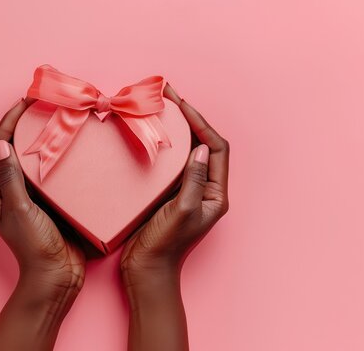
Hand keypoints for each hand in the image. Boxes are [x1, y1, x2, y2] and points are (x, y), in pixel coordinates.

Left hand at [0, 98, 84, 350]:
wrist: (58, 275)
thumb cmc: (34, 247)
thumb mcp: (20, 210)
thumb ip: (11, 179)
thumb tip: (4, 144)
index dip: (5, 123)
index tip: (22, 103)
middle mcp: (9, 191)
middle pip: (10, 149)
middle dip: (21, 125)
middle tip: (40, 106)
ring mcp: (30, 195)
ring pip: (30, 159)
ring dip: (39, 138)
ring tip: (54, 120)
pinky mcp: (49, 201)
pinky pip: (49, 172)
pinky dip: (56, 157)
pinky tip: (69, 148)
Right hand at [120, 84, 229, 350]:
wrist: (146, 268)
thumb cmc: (166, 245)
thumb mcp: (182, 211)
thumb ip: (193, 180)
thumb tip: (201, 147)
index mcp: (215, 193)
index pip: (217, 148)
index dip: (202, 124)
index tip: (183, 105)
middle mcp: (204, 188)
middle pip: (203, 144)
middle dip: (189, 118)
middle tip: (170, 95)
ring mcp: (186, 189)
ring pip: (186, 150)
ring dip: (176, 128)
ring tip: (161, 106)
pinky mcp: (169, 192)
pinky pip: (170, 161)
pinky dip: (163, 144)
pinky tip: (150, 133)